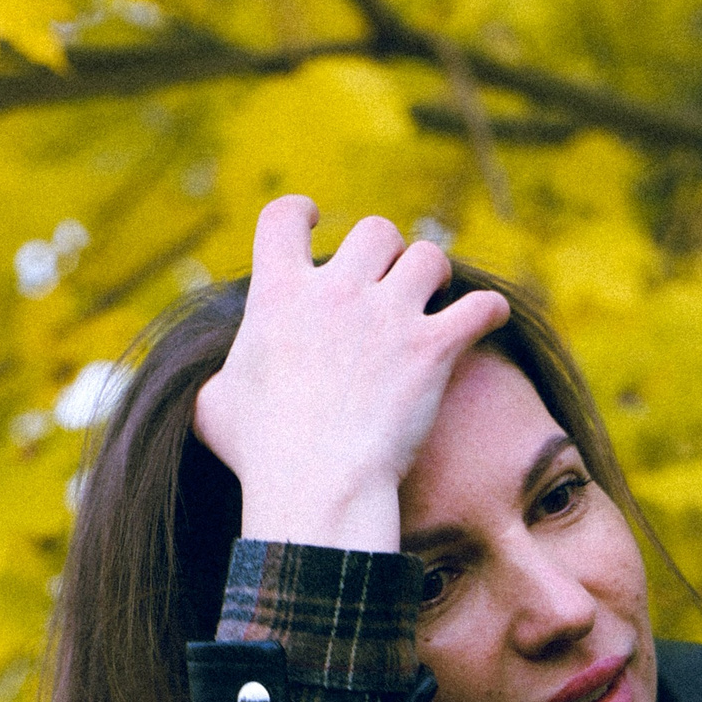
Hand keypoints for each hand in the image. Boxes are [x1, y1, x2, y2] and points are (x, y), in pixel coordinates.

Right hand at [194, 197, 509, 552]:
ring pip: (429, 256)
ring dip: (433, 275)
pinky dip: (488, 311)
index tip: (314, 222)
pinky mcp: (430, 348)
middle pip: (375, 230)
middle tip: (388, 281)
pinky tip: (489, 319)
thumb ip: (215, 379)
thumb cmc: (261, 456)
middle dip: (386, 251)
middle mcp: (335, 291)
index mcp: (277, 294)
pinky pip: (479, 306)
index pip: (284, 216)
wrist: (317, 488)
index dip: (302, 213)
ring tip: (434, 297)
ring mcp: (388, 316)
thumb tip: (212, 387)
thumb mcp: (212, 409)